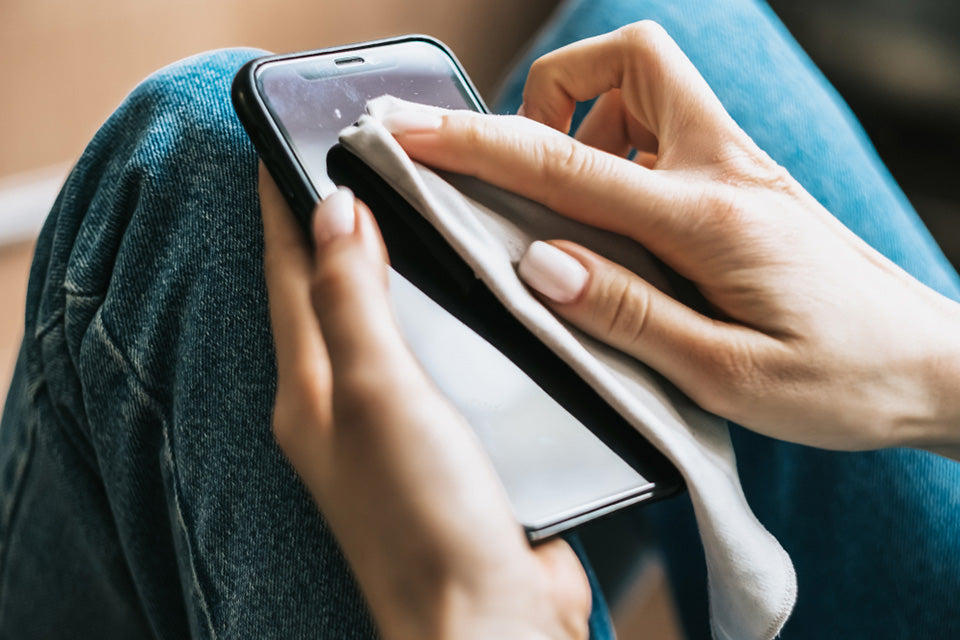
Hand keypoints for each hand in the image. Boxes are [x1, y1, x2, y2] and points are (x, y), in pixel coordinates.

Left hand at [259, 164, 590, 639]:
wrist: (486, 617)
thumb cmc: (424, 521)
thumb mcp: (379, 394)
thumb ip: (353, 303)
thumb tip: (331, 215)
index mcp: (311, 390)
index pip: (287, 275)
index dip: (283, 208)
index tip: (281, 147)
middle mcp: (343, 405)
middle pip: (326, 296)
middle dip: (329, 230)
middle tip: (342, 166)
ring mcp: (395, 424)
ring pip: (383, 324)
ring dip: (385, 270)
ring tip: (398, 215)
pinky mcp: (445, 440)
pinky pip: (431, 360)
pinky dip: (438, 318)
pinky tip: (461, 300)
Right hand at [381, 22, 959, 454]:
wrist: (934, 369)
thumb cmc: (843, 380)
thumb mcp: (726, 376)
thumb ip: (628, 315)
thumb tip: (541, 265)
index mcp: (707, 220)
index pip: (564, 162)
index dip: (473, 142)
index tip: (410, 129)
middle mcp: (725, 173)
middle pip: (628, 60)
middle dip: (553, 89)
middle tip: (527, 158)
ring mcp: (742, 171)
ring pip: (650, 85)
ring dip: (591, 121)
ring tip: (577, 203)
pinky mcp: (749, 185)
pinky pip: (671, 131)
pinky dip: (625, 152)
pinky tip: (627, 223)